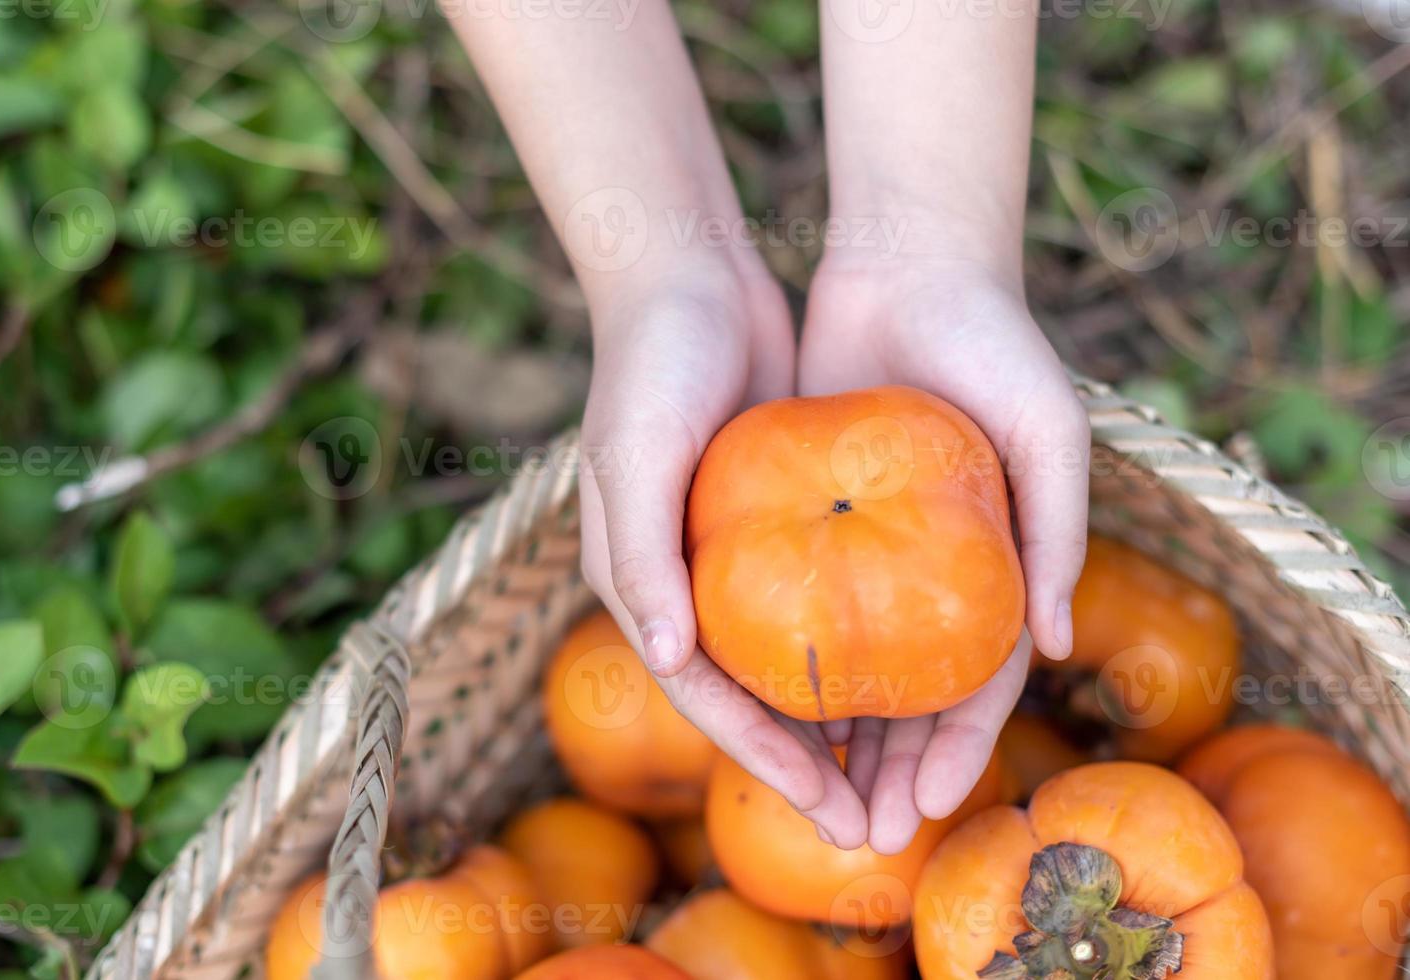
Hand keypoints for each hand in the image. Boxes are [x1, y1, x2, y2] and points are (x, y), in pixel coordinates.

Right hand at [578, 257, 870, 848]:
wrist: (689, 277)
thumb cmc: (652, 363)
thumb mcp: (638, 451)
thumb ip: (642, 556)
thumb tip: (663, 659)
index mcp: (639, 584)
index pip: (705, 696)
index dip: (765, 763)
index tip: (832, 813)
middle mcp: (684, 582)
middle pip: (752, 699)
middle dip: (810, 769)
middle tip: (877, 830)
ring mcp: (733, 554)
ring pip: (792, 663)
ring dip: (840, 725)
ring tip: (902, 780)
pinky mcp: (777, 519)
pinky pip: (822, 601)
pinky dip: (856, 648)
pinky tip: (911, 677)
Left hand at [798, 251, 1089, 852]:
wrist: (909, 263)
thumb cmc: (995, 341)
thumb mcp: (1046, 427)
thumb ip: (1057, 529)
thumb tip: (1055, 648)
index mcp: (995, 569)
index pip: (977, 684)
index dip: (957, 752)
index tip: (923, 810)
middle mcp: (929, 571)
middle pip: (908, 694)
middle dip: (888, 769)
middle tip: (859, 835)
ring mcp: (868, 548)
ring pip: (849, 664)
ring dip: (833, 736)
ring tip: (808, 798)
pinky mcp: (807, 515)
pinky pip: (795, 600)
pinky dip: (787, 658)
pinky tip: (761, 710)